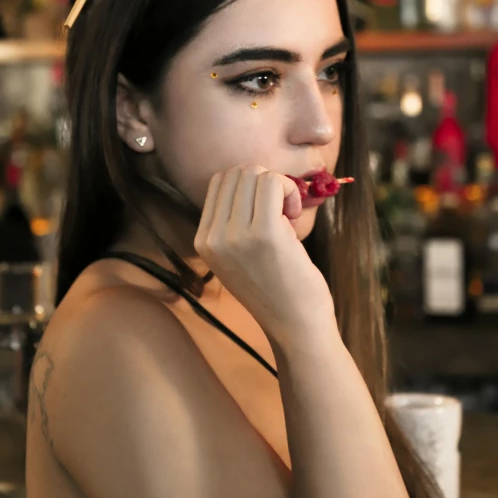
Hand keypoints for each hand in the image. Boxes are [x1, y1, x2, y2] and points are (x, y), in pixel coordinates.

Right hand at [194, 164, 335, 342]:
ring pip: (255, 173)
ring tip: (288, 215)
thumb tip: (247, 175)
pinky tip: (295, 215)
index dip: (249, 186)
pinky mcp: (266, 233)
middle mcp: (212, 237)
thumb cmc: (275, 287)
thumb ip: (231, 221)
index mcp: (202, 240)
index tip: (266, 212)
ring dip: (279, 186)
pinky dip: (290, 191)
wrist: (295, 325)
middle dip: (265, 182)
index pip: (219, 182)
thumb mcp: (236, 255)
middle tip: (281, 212)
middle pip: (237, 172)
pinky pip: (274, 182)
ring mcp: (236, 235)